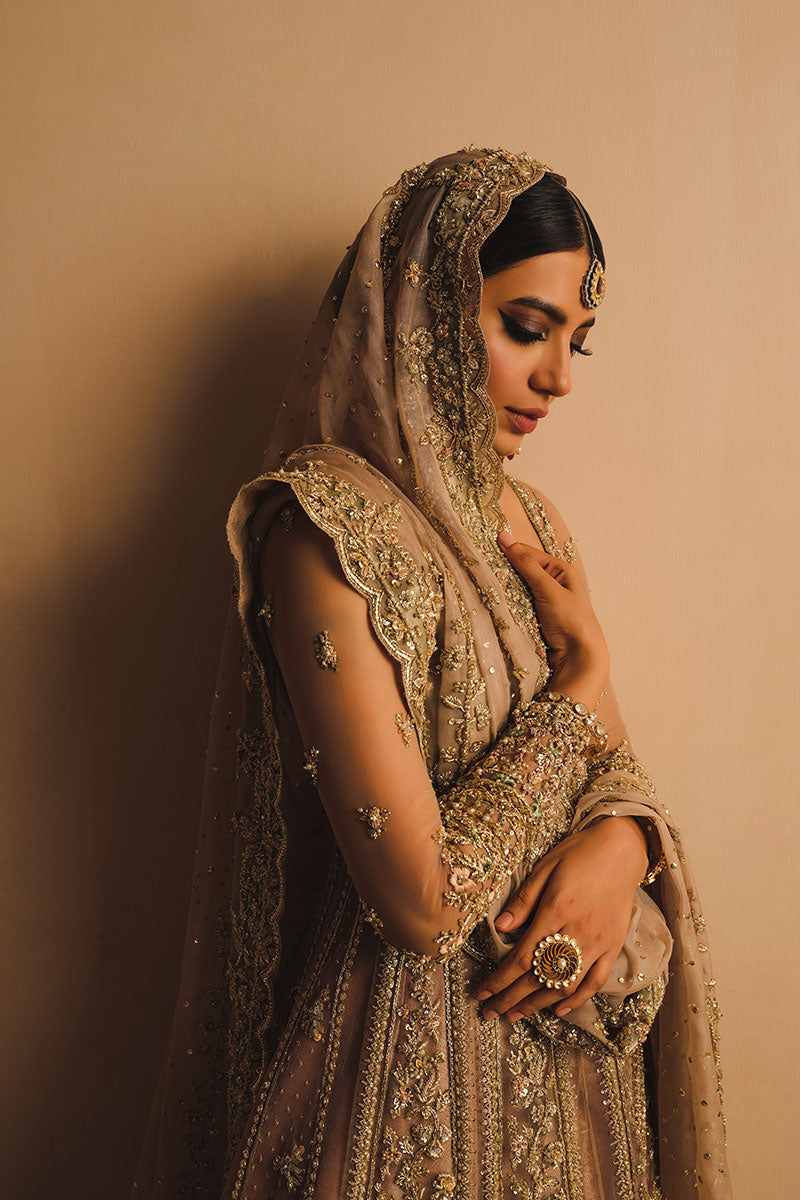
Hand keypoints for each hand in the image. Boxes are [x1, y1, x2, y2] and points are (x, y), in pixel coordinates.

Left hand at [474, 816, 647, 1021]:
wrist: (622, 849)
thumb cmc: (579, 853)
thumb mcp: (545, 867)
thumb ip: (523, 900)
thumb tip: (499, 928)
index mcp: (556, 911)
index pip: (522, 957)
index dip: (500, 980)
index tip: (481, 993)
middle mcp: (577, 932)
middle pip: (539, 977)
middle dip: (511, 999)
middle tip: (489, 1013)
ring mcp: (598, 943)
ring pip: (565, 985)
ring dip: (537, 1004)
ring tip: (515, 1015)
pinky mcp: (613, 946)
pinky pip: (596, 981)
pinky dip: (577, 999)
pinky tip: (558, 1009)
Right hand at [497, 530, 608, 683]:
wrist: (578, 656)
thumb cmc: (571, 619)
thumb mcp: (548, 588)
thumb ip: (526, 564)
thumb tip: (504, 537)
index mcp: (561, 570)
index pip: (529, 553)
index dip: (508, 551)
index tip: (484, 550)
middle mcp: (553, 583)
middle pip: (522, 571)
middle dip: (505, 572)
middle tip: (483, 570)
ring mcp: (544, 601)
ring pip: (518, 589)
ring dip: (506, 590)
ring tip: (487, 587)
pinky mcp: (537, 617)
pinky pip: (518, 605)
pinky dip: (509, 605)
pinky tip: (498, 604)